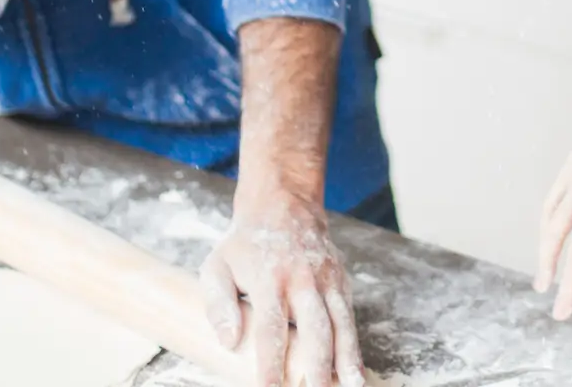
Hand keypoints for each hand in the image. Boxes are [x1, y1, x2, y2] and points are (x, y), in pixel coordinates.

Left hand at [201, 180, 363, 386]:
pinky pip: (349, 316)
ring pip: (340, 323)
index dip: (270, 362)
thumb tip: (228, 342)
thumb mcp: (217, 266)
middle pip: (314, 328)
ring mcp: (326, 278)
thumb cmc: (244, 245)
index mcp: (268, 277)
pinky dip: (354, 344)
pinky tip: (355, 371)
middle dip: (316, 366)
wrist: (282, 203)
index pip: (270, 328)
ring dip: (345, 358)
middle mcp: (301, 279)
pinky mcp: (340, 280)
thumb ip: (218, 304)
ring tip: (350, 386)